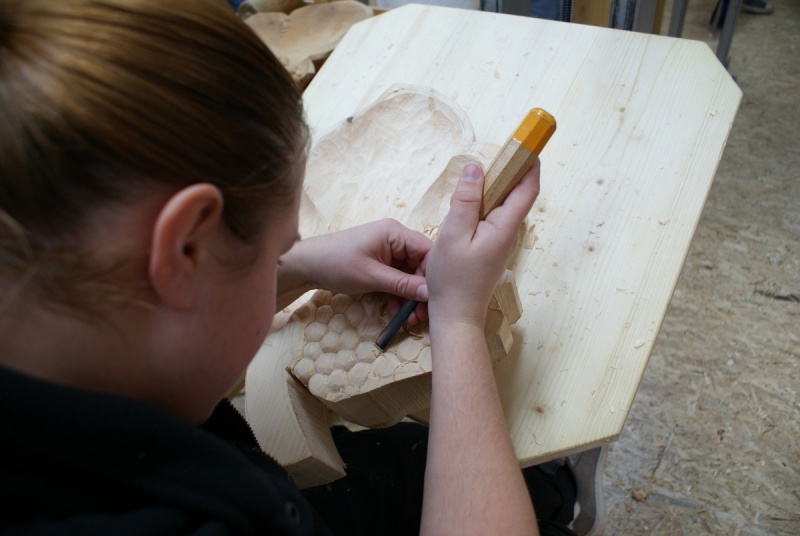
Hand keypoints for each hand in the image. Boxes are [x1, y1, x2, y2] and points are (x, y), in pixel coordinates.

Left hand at [279, 219, 430, 310]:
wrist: (307, 265)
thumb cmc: (336, 264)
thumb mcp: (371, 276)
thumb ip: (402, 284)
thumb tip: (429, 293)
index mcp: (395, 232)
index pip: (427, 251)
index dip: (433, 275)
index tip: (432, 299)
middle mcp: (395, 239)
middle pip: (420, 265)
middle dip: (421, 291)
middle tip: (421, 315)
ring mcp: (387, 251)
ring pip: (409, 274)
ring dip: (410, 296)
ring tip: (410, 318)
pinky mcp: (380, 262)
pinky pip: (397, 278)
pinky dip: (398, 294)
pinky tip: (396, 310)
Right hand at [425, 161, 539, 327]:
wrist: (456, 315)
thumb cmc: (453, 280)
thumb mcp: (453, 235)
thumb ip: (465, 201)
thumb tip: (475, 168)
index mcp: (505, 227)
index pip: (527, 188)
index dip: (530, 163)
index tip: (527, 142)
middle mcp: (509, 232)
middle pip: (515, 193)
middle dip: (508, 170)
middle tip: (494, 152)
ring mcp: (501, 240)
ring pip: (501, 205)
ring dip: (491, 188)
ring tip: (473, 178)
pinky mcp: (491, 247)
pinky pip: (491, 217)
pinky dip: (482, 204)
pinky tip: (464, 206)